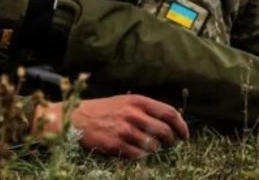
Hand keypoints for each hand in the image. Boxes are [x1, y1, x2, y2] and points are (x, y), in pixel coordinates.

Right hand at [33, 95, 189, 158]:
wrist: (74, 119)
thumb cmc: (101, 111)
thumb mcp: (123, 102)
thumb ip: (144, 109)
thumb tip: (168, 122)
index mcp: (137, 101)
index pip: (170, 113)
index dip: (181, 126)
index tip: (184, 135)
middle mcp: (133, 114)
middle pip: (165, 131)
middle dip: (171, 141)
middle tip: (169, 145)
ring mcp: (125, 130)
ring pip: (153, 146)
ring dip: (154, 150)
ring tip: (147, 148)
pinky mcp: (116, 145)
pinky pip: (138, 156)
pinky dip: (140, 156)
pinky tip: (133, 152)